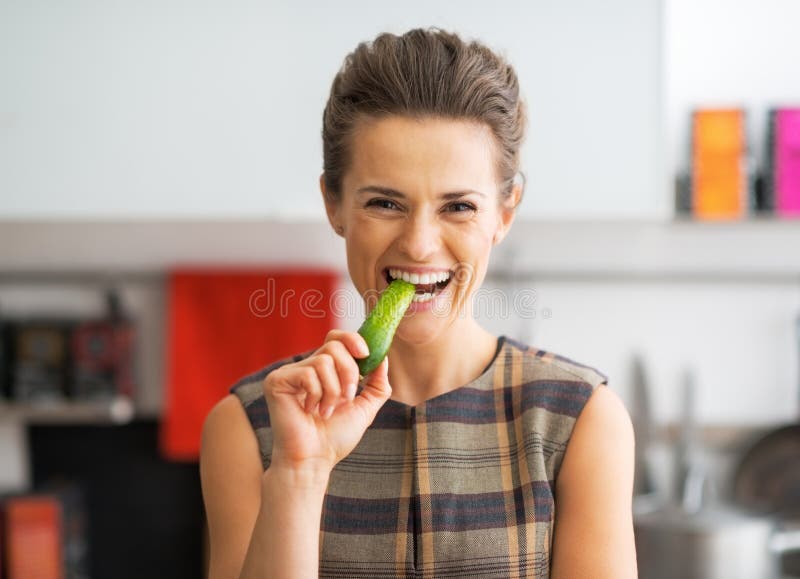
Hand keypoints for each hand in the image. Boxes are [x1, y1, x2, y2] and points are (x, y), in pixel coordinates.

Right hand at [262, 329, 391, 475]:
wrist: (314, 460)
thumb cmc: (335, 438)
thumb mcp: (364, 408)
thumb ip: (377, 384)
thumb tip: (384, 359)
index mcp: (324, 370)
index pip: (336, 338)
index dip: (352, 339)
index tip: (366, 354)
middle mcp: (306, 367)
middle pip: (334, 345)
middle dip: (349, 372)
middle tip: (347, 398)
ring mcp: (290, 373)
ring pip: (324, 361)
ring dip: (333, 391)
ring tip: (326, 411)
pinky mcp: (277, 381)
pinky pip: (308, 373)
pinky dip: (317, 395)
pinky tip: (309, 411)